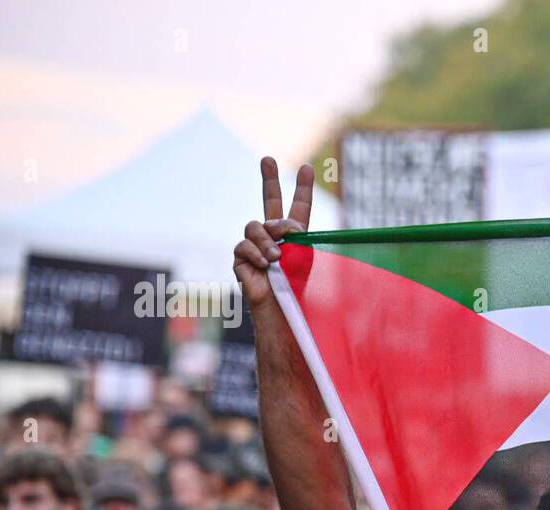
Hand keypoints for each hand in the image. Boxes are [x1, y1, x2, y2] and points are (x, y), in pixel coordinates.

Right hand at [233, 157, 314, 310]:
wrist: (280, 311)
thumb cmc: (296, 289)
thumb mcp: (303, 260)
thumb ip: (298, 238)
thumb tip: (289, 224)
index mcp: (294, 238)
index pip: (298, 208)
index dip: (303, 189)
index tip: (309, 168)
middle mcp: (273, 237)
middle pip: (269, 202)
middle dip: (268, 180)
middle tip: (268, 158)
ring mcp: (255, 246)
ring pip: (254, 226)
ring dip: (267, 239)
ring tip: (277, 258)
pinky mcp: (241, 259)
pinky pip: (244, 246)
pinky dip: (256, 254)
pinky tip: (265, 265)